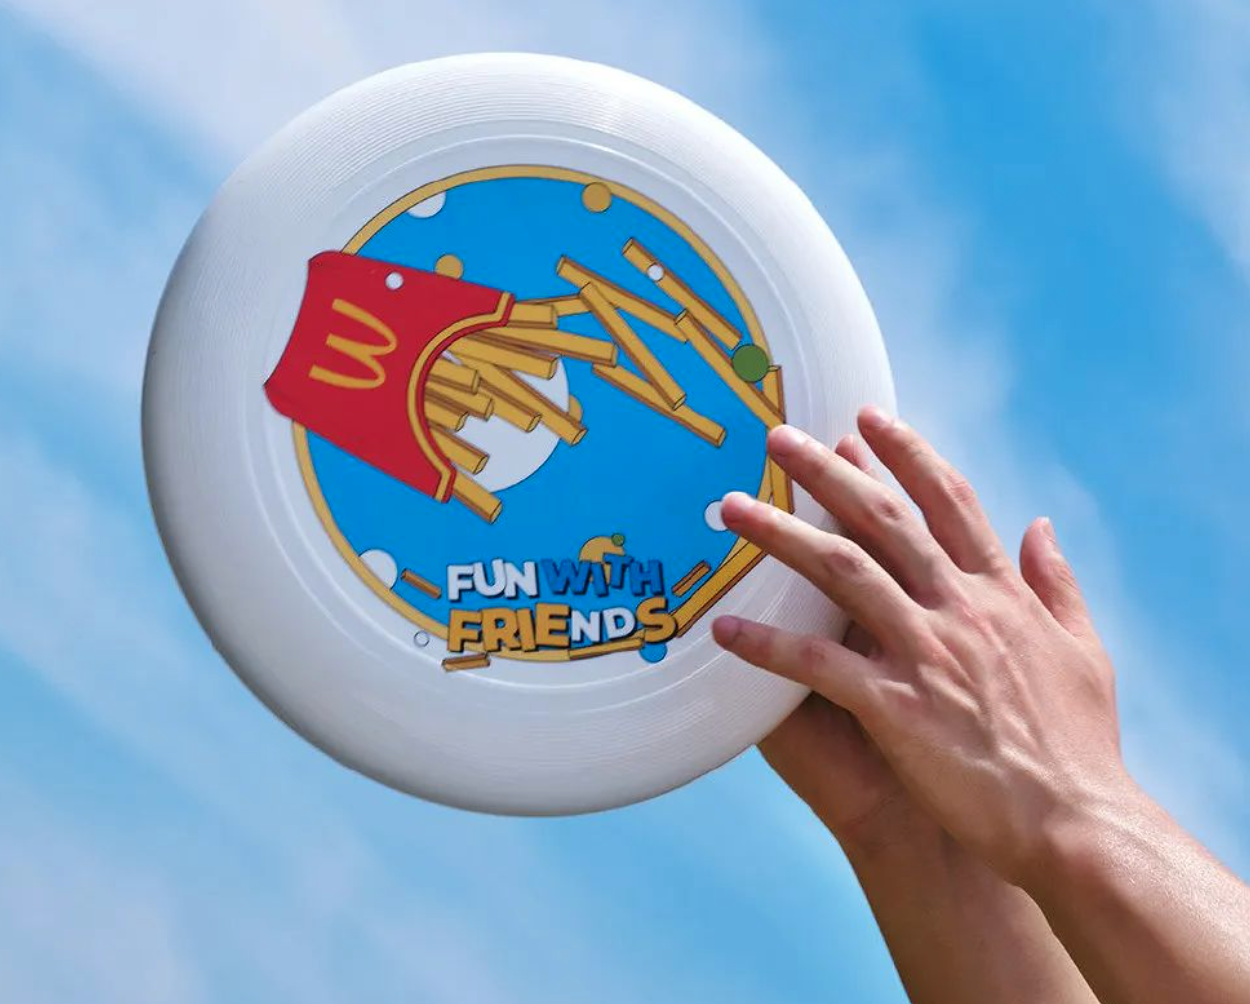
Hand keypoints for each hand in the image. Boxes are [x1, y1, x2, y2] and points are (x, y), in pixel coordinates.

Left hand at [716, 407, 1130, 885]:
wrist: (1075, 824)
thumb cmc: (1079, 745)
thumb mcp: (1084, 649)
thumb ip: (1056, 582)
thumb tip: (1041, 524)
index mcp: (1001, 593)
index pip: (948, 501)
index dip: (906, 453)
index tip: (867, 417)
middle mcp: (960, 609)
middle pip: (882, 520)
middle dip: (827, 471)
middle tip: (777, 437)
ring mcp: (926, 653)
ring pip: (839, 573)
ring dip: (780, 535)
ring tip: (731, 507)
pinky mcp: (895, 707)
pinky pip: (814, 665)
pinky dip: (766, 644)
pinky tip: (722, 627)